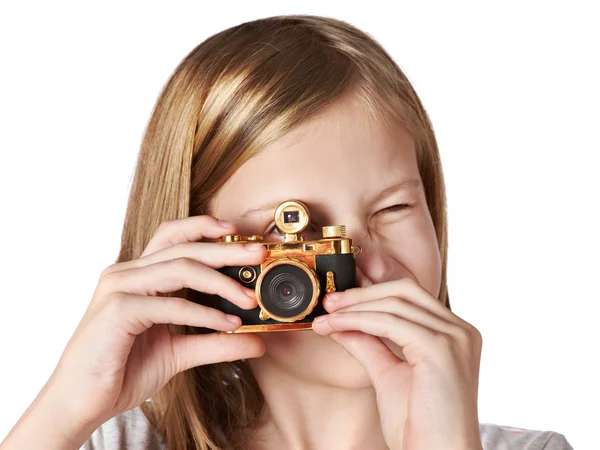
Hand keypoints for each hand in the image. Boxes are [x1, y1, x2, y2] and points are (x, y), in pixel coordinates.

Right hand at [44, 216, 266, 435]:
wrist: (82, 402)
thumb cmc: (122, 370)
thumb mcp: (179, 351)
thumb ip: (216, 341)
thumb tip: (257, 340)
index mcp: (138, 274)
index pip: (173, 236)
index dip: (204, 226)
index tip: (237, 230)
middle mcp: (127, 273)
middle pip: (183, 246)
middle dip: (226, 248)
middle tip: (259, 253)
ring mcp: (119, 288)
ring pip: (179, 267)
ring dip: (221, 281)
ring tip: (250, 297)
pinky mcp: (117, 310)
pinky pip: (171, 304)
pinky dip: (204, 313)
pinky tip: (227, 323)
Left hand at [312, 278, 482, 449]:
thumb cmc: (419, 425)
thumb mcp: (388, 374)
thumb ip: (369, 345)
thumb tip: (340, 323)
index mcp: (453, 334)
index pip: (410, 296)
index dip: (371, 293)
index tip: (338, 302)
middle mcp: (460, 330)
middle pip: (405, 289)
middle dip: (362, 293)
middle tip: (329, 303)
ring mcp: (454, 337)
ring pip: (394, 303)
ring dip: (353, 307)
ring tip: (325, 317)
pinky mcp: (440, 348)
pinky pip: (389, 322)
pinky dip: (358, 320)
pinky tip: (336, 327)